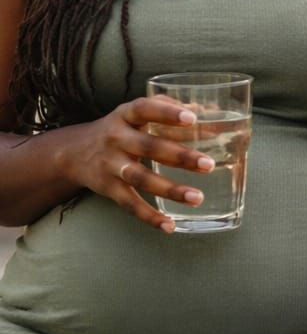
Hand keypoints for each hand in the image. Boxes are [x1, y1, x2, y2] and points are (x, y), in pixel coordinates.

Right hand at [57, 97, 215, 231]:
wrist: (72, 153)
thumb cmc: (119, 129)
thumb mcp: (134, 113)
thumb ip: (166, 107)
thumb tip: (208, 108)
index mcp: (125, 115)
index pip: (144, 109)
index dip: (167, 113)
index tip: (192, 119)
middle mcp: (116, 138)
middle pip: (149, 147)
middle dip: (179, 156)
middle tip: (208, 165)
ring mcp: (111, 165)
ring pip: (141, 179)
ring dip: (170, 189)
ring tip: (197, 197)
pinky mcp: (108, 188)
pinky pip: (130, 204)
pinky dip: (149, 217)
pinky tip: (170, 226)